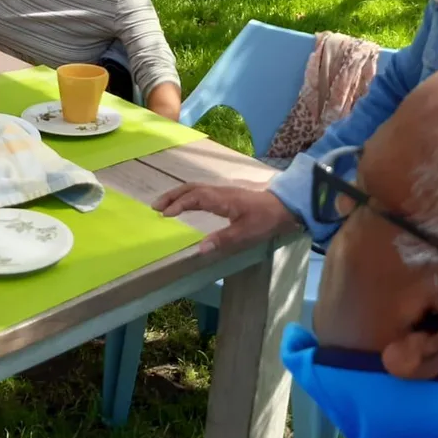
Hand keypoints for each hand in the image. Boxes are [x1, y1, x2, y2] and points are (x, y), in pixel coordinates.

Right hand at [153, 183, 298, 251]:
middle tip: (155, 206)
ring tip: (164, 205)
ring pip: (195, 188)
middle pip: (191, 188)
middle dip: (172, 196)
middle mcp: (219, 192)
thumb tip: (200, 249)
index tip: (164, 214)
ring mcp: (223, 192)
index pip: (194, 198)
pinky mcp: (226, 195)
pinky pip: (202, 191)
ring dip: (178, 194)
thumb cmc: (265, 219)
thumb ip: (223, 240)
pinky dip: (188, 195)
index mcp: (222, 199)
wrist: (283, 206)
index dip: (178, 204)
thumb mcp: (245, 233)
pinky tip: (186, 204)